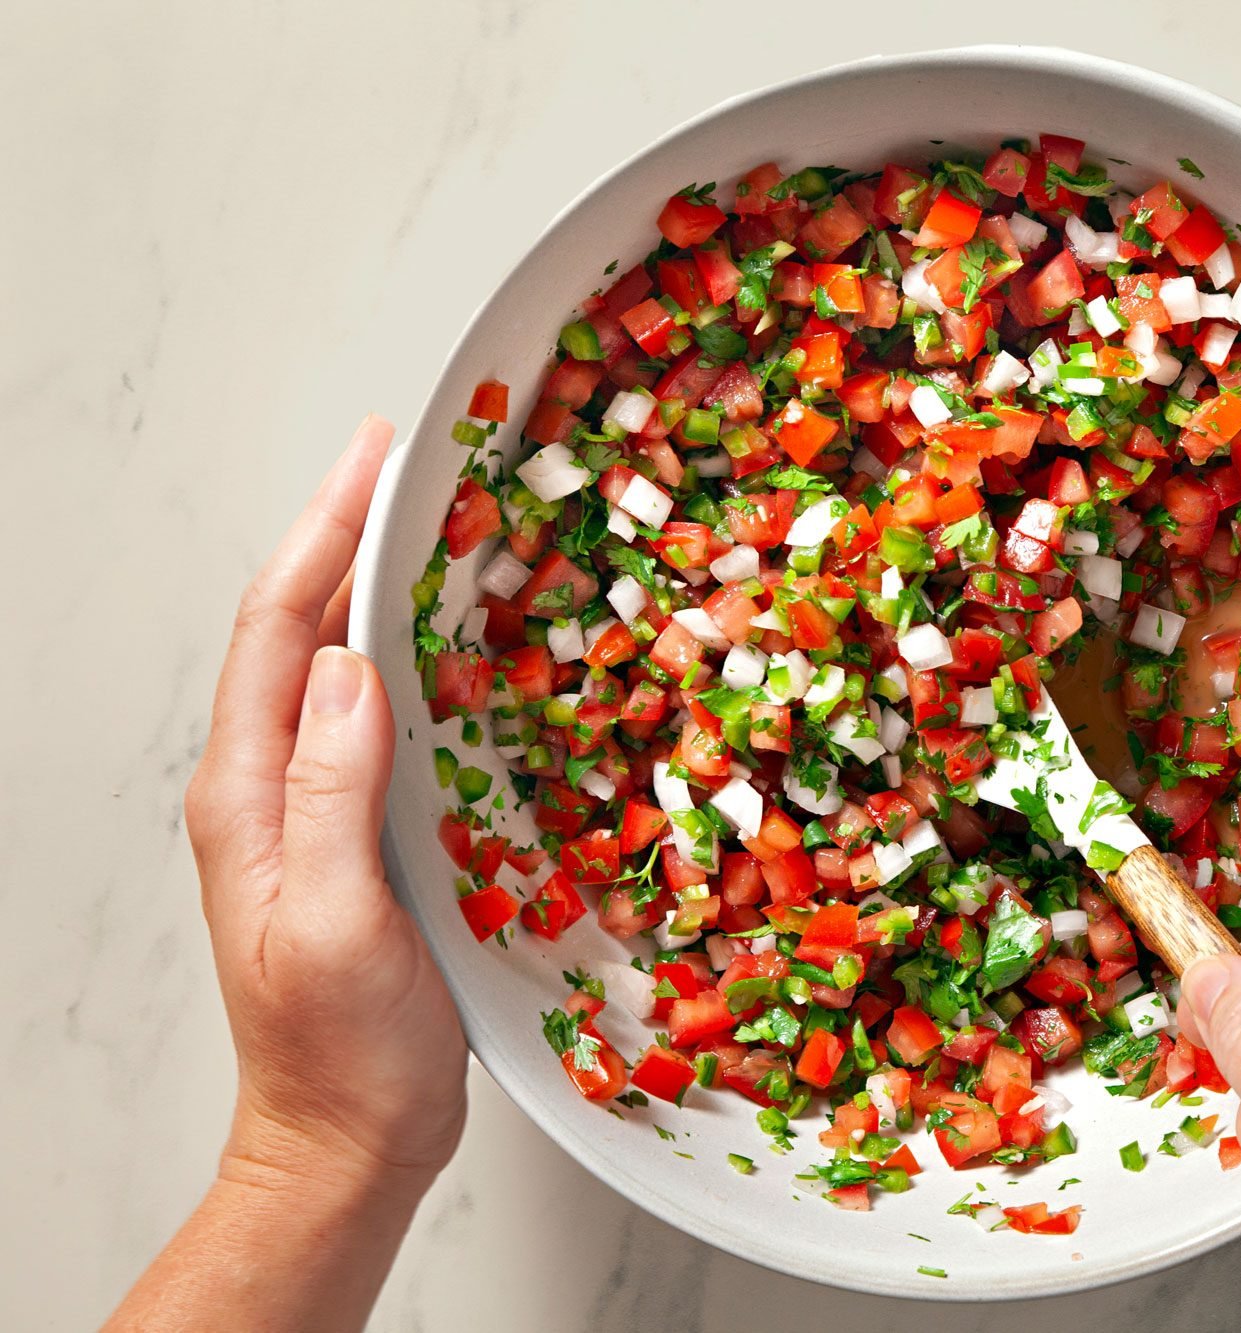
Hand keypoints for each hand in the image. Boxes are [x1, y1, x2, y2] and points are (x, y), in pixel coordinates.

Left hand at [114, 418, 465, 1330]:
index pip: (276, 631)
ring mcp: (311, 807)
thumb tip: (344, 667)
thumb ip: (331, 795)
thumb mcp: (332, 923)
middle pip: (299, 628)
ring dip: (381, 586)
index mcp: (246, 794)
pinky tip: (455, 640)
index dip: (324, 534)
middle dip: (350, 533)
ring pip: (337, 665)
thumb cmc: (340, 1051)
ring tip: (438, 521)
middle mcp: (268, 785)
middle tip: (416, 461)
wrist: (347, 1138)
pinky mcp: (358, 831)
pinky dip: (411, 655)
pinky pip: (378, 716)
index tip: (376, 456)